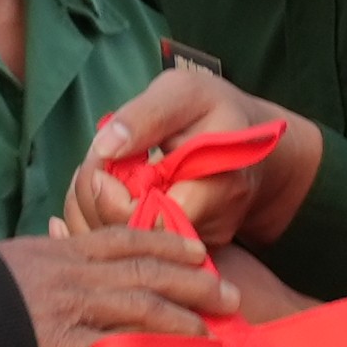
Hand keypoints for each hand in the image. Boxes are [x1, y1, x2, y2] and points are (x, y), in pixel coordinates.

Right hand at [0, 221, 222, 346]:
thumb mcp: (7, 263)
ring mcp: (69, 308)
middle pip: (146, 270)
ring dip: (182, 319)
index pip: (124, 239)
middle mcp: (72, 274)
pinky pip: (116, 346)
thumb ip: (40, 263)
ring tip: (211, 333)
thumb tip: (54, 256)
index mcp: (60, 252)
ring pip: (142, 306)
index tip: (196, 252)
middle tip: (229, 294)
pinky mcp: (61, 345)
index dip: (166, 244)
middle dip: (193, 282)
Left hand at [69, 58, 315, 245]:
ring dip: (97, 208)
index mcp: (219, 188)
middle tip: (94, 160)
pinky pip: (131, 246)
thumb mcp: (185, 94)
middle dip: (96, 200)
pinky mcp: (180, 252)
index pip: (152, 221)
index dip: (114, 197)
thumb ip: (147, 116)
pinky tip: (110, 187)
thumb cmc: (216, 113)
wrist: (252, 145)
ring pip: (124, 246)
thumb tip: (105, 147)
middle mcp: (210, 230)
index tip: (102, 158)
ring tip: (102, 168)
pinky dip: (108, 218)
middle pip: (131, 240)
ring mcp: (195, 249)